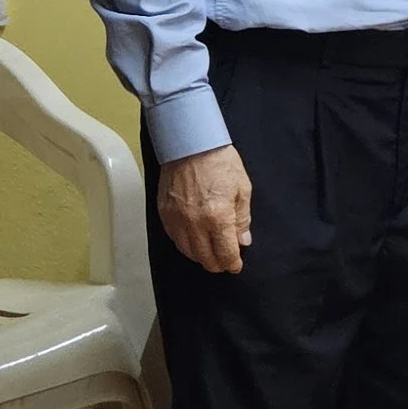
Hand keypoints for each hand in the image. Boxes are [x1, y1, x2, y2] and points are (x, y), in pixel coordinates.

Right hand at [156, 145, 251, 271]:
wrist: (190, 143)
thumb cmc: (218, 161)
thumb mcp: (242, 188)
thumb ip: (242, 219)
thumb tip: (243, 241)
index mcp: (217, 217)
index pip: (225, 253)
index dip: (232, 264)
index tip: (236, 265)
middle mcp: (195, 223)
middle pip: (205, 258)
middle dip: (218, 264)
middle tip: (225, 261)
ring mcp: (177, 219)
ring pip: (188, 252)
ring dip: (201, 257)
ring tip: (211, 254)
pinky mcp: (165, 213)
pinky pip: (174, 239)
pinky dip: (185, 246)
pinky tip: (194, 243)